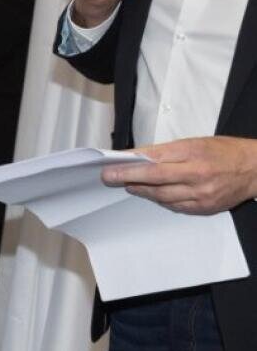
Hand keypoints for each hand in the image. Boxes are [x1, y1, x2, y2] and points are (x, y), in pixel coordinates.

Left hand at [103, 136, 256, 214]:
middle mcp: (197, 175)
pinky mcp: (206, 208)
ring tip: (129, 186)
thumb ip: (164, 151)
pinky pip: (176, 207)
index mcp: (193, 153)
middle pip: (155, 180)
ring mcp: (202, 194)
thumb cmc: (223, 151)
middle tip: (110, 178)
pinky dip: (161, 201)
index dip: (130, 165)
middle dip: (129, 179)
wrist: (254, 169)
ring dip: (142, 191)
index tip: (111, 166)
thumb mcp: (193, 142)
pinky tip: (152, 195)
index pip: (153, 160)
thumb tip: (136, 156)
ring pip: (163, 196)